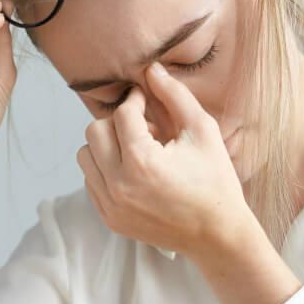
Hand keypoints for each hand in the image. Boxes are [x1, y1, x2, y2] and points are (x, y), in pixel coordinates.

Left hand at [76, 62, 249, 256]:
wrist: (217, 235)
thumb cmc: (215, 180)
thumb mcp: (203, 131)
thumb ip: (175, 96)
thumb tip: (151, 68)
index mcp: (142, 162)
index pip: (121, 114)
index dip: (135, 99)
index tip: (145, 98)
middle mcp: (118, 186)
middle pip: (94, 132)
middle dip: (117, 122)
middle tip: (143, 127)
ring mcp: (110, 205)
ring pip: (86, 156)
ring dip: (107, 145)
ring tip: (138, 150)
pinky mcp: (108, 218)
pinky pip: (91, 180)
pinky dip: (106, 169)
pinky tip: (134, 171)